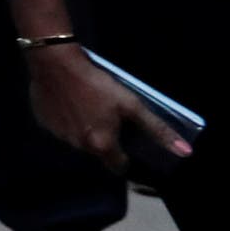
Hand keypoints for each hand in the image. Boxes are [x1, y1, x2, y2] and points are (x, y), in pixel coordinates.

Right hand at [25, 46, 188, 174]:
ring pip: (78, 141)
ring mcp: (59, 136)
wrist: (55, 64)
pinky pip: (60, 129)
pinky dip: (67, 121)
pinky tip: (69, 104)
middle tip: (107, 118)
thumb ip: (156, 129)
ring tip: (87, 107)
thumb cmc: (96, 84)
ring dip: (85, 131)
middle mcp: (79, 147)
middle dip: (104, 140)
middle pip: (98, 152)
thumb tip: (185, 152)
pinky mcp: (44, 124)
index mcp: (101, 145)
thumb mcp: (131, 104)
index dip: (126, 157)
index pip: (118, 166)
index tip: (127, 142)